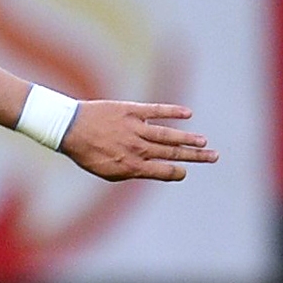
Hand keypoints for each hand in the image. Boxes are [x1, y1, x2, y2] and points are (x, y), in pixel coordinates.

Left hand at [59, 101, 215, 181]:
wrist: (68, 127)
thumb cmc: (86, 152)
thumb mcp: (106, 170)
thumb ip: (130, 170)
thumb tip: (152, 171)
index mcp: (131, 165)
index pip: (163, 171)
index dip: (177, 172)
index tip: (185, 171)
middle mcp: (136, 148)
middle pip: (173, 152)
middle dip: (195, 156)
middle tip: (215, 156)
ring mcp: (135, 128)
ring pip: (168, 134)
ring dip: (189, 138)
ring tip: (204, 141)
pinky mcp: (131, 110)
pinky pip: (157, 110)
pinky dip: (173, 112)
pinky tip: (188, 114)